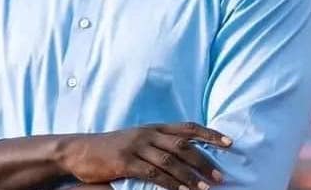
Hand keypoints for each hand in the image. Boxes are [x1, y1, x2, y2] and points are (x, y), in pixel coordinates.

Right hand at [59, 122, 231, 189]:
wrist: (80, 151)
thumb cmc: (110, 149)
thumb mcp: (136, 140)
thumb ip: (158, 144)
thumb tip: (185, 153)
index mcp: (152, 127)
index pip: (187, 127)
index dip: (209, 134)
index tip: (230, 142)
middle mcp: (147, 133)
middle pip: (183, 145)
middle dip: (205, 160)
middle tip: (221, 176)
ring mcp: (136, 146)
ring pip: (171, 161)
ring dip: (191, 176)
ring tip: (206, 188)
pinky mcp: (126, 161)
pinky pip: (153, 174)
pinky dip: (170, 184)